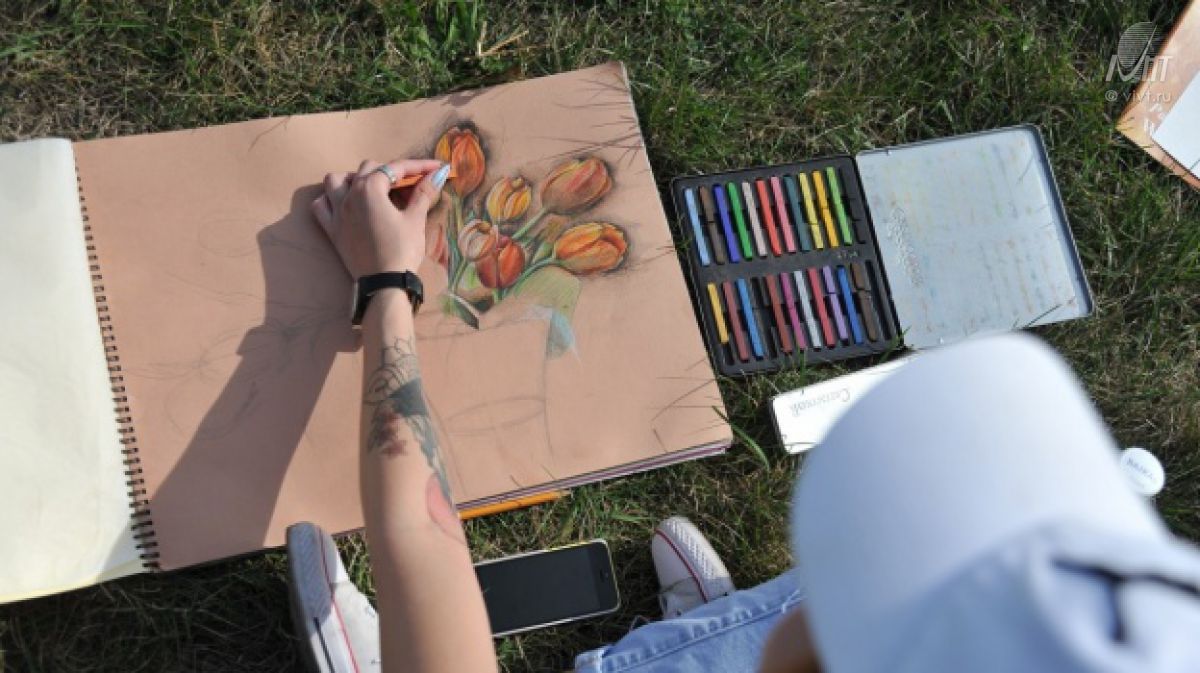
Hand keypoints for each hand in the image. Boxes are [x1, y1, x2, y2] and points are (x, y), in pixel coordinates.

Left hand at [311, 159, 448, 278]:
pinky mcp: (331, 230)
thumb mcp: (415, 219)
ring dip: (353, 179)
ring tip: (371, 188)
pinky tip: (344, 204)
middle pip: (368, 169)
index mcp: (370, 189)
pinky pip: (321, 206)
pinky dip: (330, 200)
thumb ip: (424, 192)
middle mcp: (349, 195)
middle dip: (390, 171)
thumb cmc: (402, 250)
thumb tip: (439, 173)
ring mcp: (336, 212)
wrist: (385, 284)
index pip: (396, 168)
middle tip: (410, 184)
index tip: (436, 168)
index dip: (418, 166)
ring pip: (336, 181)